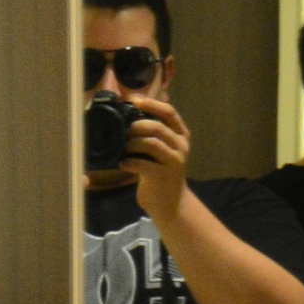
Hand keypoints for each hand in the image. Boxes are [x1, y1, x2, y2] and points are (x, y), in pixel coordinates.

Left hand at [120, 91, 194, 220]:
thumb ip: (154, 131)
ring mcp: (174, 161)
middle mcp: (181, 146)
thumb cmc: (161, 172)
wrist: (172, 204)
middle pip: (157, 127)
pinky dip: (129, 162)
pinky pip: (142, 164)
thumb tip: (132, 110)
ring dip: (131, 144)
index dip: (150, 103)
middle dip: (136, 126)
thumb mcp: (163, 149)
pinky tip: (123, 164)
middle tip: (123, 131)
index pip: (169, 112)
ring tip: (122, 149)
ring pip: (150, 143)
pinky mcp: (163, 176)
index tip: (133, 100)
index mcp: (181, 135)